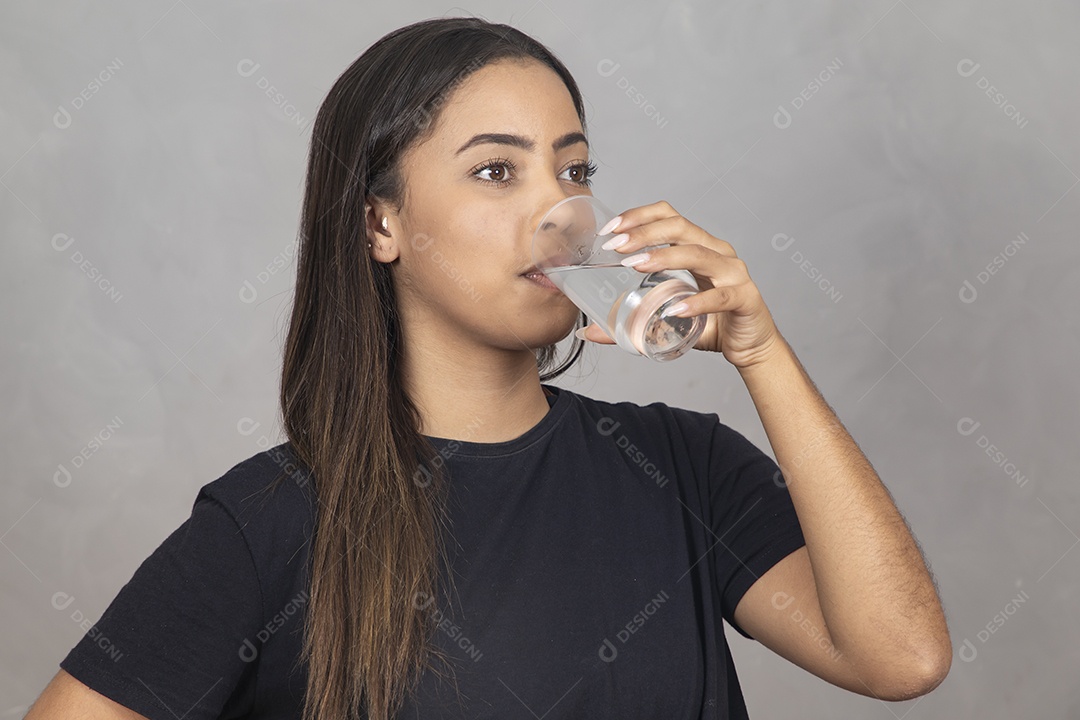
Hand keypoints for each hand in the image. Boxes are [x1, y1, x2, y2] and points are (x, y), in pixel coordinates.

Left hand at [575, 200, 783, 368]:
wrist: (750, 347)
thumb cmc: (710, 323)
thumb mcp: (665, 317)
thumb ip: (630, 321)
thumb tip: (589, 331)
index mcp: (700, 246)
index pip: (669, 216)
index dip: (639, 216)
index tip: (610, 229)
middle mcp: (718, 252)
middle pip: (680, 227)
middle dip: (644, 232)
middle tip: (615, 246)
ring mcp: (734, 273)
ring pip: (698, 254)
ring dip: (664, 257)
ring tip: (635, 266)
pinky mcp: (745, 298)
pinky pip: (720, 297)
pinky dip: (696, 302)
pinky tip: (674, 310)